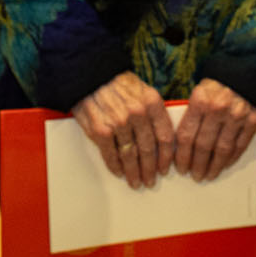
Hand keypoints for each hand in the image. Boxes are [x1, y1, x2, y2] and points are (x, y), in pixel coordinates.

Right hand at [72, 72, 175, 188]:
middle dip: (150, 169)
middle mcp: (138, 113)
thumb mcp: (141, 89)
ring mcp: (119, 123)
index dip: (166, 157)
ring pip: (130, 155)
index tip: (165, 168)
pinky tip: (119, 172)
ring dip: (133, 172)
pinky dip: (116, 167)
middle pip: (148, 149)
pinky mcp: (100, 131)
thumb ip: (152, 111)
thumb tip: (161, 137)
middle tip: (150, 180)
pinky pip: (111, 155)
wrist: (89, 74)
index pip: (165, 136)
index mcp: (151, 102)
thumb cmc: (116, 83)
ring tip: (136, 181)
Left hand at [174, 79, 255, 181]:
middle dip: (197, 165)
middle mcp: (217, 108)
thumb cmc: (219, 85)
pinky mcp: (253, 120)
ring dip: (214, 166)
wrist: (248, 73)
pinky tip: (224, 164)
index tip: (181, 168)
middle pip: (203, 145)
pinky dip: (231, 158)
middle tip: (195, 176)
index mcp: (200, 100)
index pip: (186, 135)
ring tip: (209, 175)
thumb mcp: (201, 91)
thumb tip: (179, 144)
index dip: (182, 156)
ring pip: (222, 149)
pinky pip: (240, 145)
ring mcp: (237, 115)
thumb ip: (191, 114)